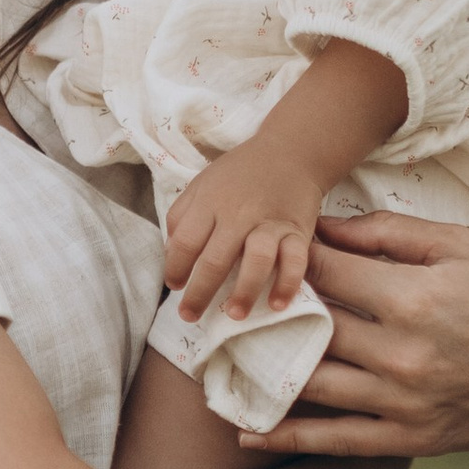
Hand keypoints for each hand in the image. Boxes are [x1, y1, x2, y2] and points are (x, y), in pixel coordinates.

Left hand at [163, 146, 326, 324]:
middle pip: (215, 259)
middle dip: (200, 293)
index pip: (185, 242)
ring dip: (244, 291)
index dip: (174, 268)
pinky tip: (277, 305)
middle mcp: (238, 213)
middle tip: (190, 316)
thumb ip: (182, 216)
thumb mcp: (202, 184)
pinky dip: (288, 284)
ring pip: (256, 261)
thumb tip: (170, 254)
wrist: (291, 153)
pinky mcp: (297, 230)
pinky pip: (295, 260)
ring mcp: (270, 223)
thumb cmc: (240, 174)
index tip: (174, 286)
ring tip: (234, 315)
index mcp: (210, 202)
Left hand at [237, 214, 468, 459]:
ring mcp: (407, 400)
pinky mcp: (415, 437)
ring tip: (214, 364)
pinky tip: (248, 432)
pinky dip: (290, 438)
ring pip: (312, 388)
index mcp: (413, 296)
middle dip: (258, 316)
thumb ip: (385, 235)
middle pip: (307, 331)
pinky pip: (339, 441)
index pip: (323, 275)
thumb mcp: (459, 246)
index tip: (254, 252)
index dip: (284, 261)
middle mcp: (404, 352)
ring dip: (258, 376)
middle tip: (215, 306)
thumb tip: (320, 229)